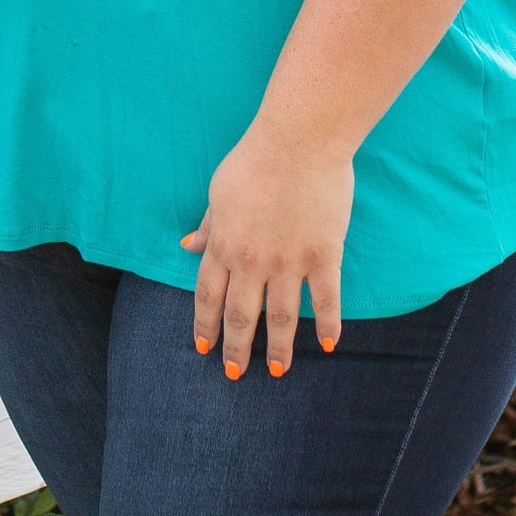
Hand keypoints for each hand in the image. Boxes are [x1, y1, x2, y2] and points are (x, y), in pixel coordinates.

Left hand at [180, 118, 352, 376]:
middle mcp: (252, 262)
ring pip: (282, 317)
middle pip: (241, 315)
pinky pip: (327, 299)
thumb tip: (188, 246)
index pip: (208, 296)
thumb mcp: (218, 192)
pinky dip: (327, 325)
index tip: (204, 348)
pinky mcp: (324, 255)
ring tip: (277, 371)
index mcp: (223, 245)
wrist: (299, 141)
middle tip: (235, 374)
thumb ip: (208, 225)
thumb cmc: (255, 160)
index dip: (205, 325)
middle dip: (236, 349)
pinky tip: (327, 345)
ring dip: (279, 348)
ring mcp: (290, 262)